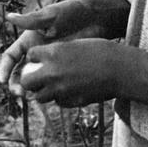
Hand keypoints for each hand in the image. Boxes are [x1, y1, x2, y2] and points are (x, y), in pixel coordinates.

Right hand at [0, 0, 130, 91]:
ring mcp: (49, 63)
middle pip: (19, 73)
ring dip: (30, 90)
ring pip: (34, 80)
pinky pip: (51, 83)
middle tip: (20, 93)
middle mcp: (36, 53)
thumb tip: (9, 17)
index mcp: (29, 40)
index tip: (3, 80)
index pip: (11, 57)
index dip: (5, 69)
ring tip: (31, 97)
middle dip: (16, 84)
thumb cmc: (72, 12)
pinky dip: (46, 91)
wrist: (97, 20)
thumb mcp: (51, 16)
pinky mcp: (62, 70)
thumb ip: (32, 20)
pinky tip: (48, 96)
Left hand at [18, 40, 147, 108]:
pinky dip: (59, 98)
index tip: (39, 58)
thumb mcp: (75, 44)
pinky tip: (68, 91)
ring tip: (52, 85)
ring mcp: (61, 90)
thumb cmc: (102, 51)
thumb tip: (45, 59)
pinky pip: (58, 102)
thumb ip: (57, 52)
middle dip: (29, 79)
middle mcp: (52, 73)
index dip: (33, 57)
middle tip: (36, 76)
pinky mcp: (71, 102)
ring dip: (43, 91)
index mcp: (53, 53)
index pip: (29, 56)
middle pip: (26, 81)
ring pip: (39, 97)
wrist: (120, 69)